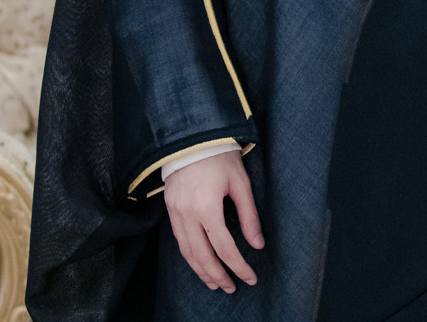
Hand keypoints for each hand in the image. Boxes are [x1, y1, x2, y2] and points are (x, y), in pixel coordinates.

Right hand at [163, 150, 263, 292]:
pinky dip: (190, 256)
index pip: (224, 247)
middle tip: (232, 288)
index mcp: (207, 206)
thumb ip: (249, 216)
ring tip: (215, 283)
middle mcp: (187, 213)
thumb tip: (257, 244)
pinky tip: (200, 263)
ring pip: (187, 252)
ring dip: (201, 271)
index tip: (251, 277)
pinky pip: (179, 240)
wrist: (192, 137)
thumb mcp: (241, 183)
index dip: (238, 266)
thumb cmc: (221, 156)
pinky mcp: (169, 209)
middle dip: (218, 276)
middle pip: (202, 256)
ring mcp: (175, 212)